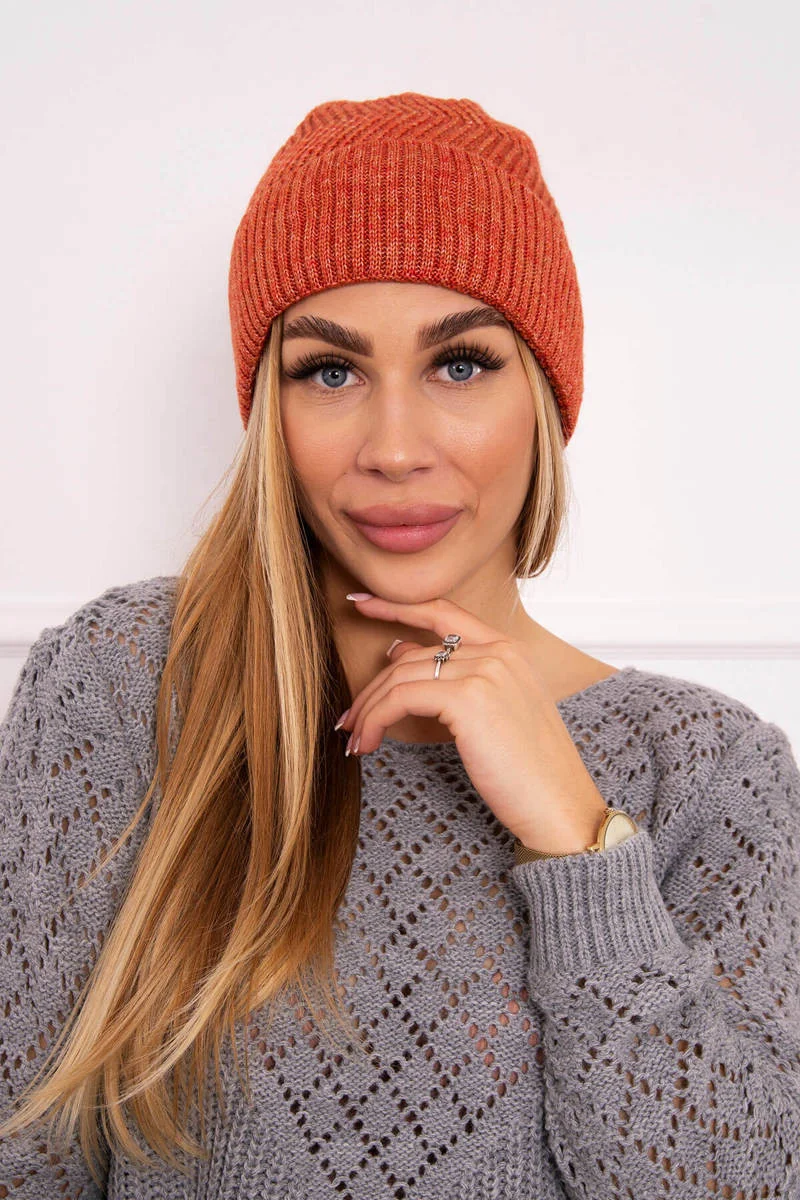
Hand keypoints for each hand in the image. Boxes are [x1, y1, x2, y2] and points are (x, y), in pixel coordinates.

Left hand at [339, 594, 609, 855]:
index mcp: (509, 649)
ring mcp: (485, 671)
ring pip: (400, 677)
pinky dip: (375, 720)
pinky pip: (400, 699)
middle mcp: (498, 652)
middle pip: (411, 654)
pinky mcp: (468, 699)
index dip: (396, 605)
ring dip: (368, 709)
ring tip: (355, 737)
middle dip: (372, 687)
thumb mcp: (492, 714)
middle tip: (349, 718)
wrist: (560, 806)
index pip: (443, 611)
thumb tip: (398, 649)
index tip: (360, 603)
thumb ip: (452, 678)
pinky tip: (368, 743)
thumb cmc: (530, 771)